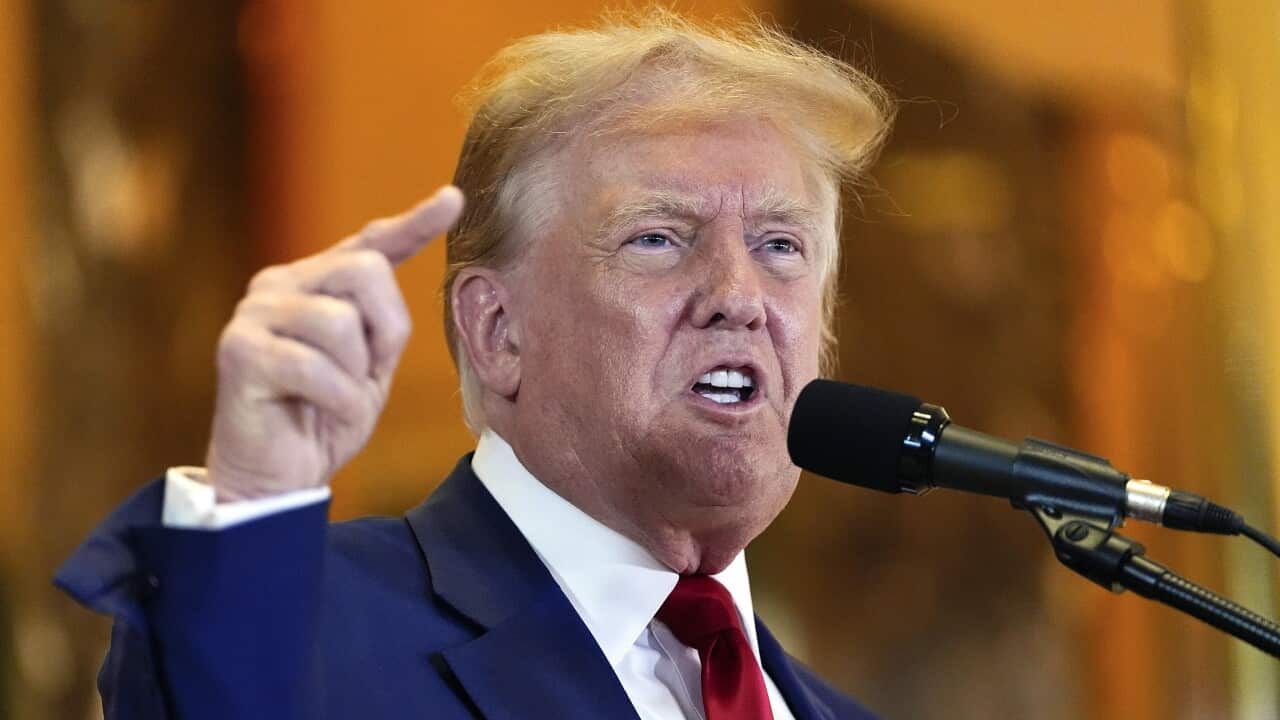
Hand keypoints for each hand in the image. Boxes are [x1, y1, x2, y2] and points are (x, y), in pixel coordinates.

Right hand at [204, 186, 464, 500]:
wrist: (277, 477)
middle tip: (366, 375)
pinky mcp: (239, 351)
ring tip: (334, 399)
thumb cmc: (324, 418)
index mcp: (315, 282)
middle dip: (384, 331)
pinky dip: (336, 399)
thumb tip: (393, 265)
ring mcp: (254, 313)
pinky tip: (321, 414)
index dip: (414, 223)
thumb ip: (383, 320)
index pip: (370, 243)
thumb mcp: (370, 365)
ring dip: (354, 374)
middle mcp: (280, 284)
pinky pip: (315, 365)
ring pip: (340, 321)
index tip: (453, 199)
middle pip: (365, 271)